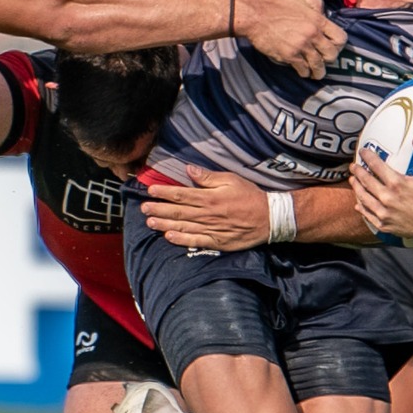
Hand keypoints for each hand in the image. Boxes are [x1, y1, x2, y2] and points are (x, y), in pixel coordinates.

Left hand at [143, 166, 272, 250]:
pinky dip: (180, 239)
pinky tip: (168, 237)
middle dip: (158, 209)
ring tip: (149, 222)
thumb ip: (208, 177)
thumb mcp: (231, 179)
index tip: (150, 191)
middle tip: (143, 208)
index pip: (181, 195)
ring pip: (182, 227)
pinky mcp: (217, 242)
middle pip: (177, 212)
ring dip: (164, 224)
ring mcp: (211, 229)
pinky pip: (195, 241)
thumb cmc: (250, 196)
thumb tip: (189, 170)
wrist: (269, 219)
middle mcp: (207, 214)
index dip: (164, 193)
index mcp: (210, 198)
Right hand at [234, 0, 344, 79]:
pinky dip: (304, 72)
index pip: (340, 38)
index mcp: (318, 20)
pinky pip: (303, 69)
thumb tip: (324, 13)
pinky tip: (303, 71)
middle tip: (325, 61)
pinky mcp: (290, 55)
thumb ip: (316, 4)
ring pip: (318, 66)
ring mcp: (301, 46)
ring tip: (316, 73)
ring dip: (318, 71)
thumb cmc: (276, 5)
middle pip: (332, 55)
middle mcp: (313, 34)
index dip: (339, 45)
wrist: (256, 17)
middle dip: (330, 60)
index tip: (334, 48)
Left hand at [350, 143, 412, 247]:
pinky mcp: (383, 225)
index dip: (367, 156)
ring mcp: (383, 213)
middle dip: (358, 171)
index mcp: (397, 183)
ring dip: (356, 187)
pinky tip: (358, 202)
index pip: (376, 166)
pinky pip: (367, 214)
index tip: (362, 152)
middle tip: (354, 166)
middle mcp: (387, 198)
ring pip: (363, 197)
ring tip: (353, 180)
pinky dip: (361, 206)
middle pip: (366, 181)